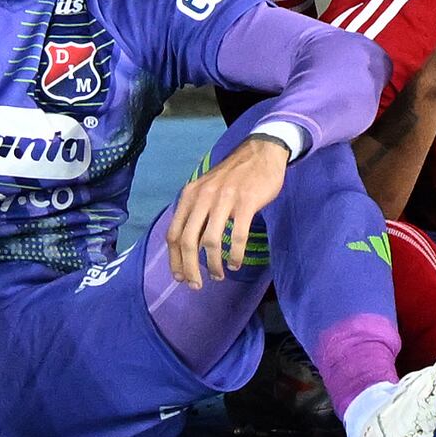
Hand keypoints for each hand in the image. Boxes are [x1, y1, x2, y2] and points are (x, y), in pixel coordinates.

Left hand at [158, 129, 291, 286]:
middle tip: (196, 285)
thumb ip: (196, 212)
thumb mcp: (207, 188)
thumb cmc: (234, 175)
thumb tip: (189, 247)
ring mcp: (225, 199)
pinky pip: (237, 236)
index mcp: (190, 195)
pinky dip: (235, 254)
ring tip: (219, 275)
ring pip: (211, 241)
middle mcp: (203, 197)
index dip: (174, 260)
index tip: (179, 277)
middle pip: (188, 241)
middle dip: (190, 268)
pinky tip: (236, 262)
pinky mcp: (247, 202)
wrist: (262, 151)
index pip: (173, 234)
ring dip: (213, 264)